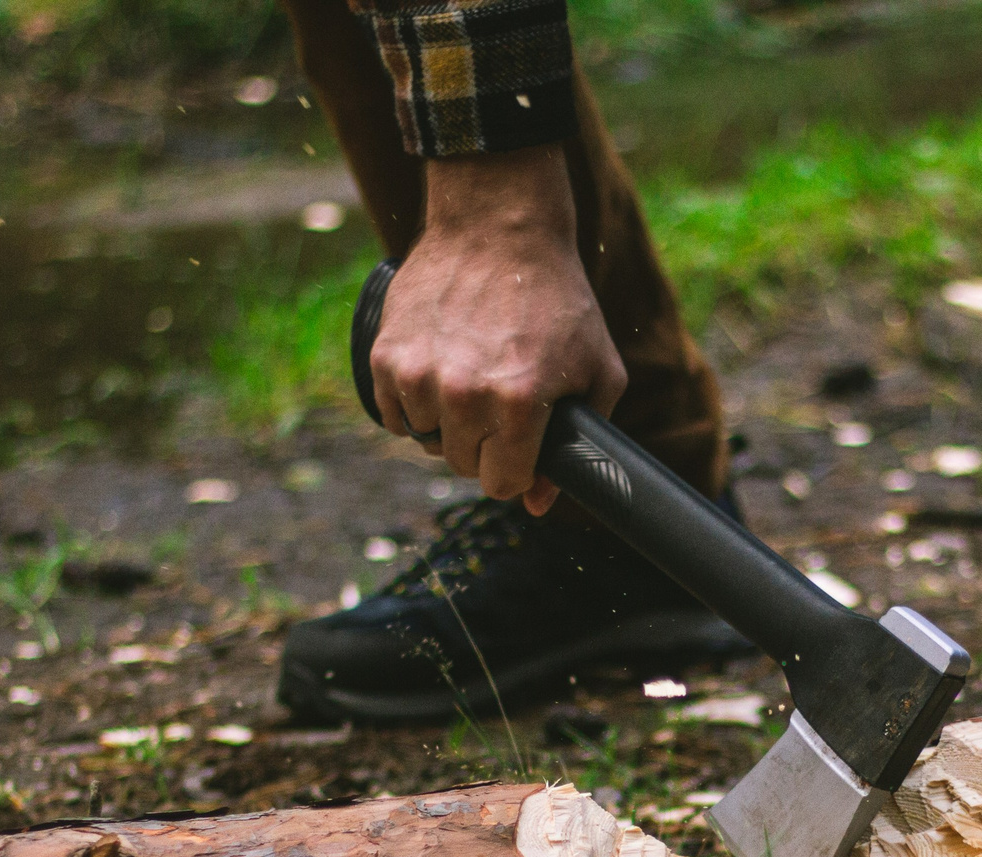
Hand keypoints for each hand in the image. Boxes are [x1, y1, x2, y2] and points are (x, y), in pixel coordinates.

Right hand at [367, 146, 626, 514]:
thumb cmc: (559, 300)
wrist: (499, 228)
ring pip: (426, 439)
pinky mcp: (385, 354)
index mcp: (519, 405)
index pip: (502, 484)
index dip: (515, 470)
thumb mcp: (596, 371)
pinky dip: (413, 402)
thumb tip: (538, 503)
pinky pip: (394, 413)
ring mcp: (419, 374)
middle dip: (483, 444)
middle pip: (463, 464)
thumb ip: (579, 442)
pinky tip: (439, 367)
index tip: (520, 448)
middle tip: (499, 402)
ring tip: (470, 376)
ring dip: (446, 421)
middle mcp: (464, 395)